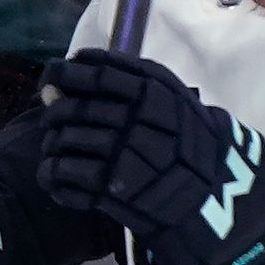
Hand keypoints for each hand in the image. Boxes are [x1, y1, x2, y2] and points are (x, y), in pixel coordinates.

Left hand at [36, 50, 264, 264]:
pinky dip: (53, 175)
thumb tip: (66, 78)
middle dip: (55, 113)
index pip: (95, 71)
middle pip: (73, 107)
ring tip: (56, 150)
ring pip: (63, 140)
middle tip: (54, 120)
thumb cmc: (188, 141)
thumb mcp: (170, 97)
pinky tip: (56, 177)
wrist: (212, 193)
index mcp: (150, 90)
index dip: (66, 72)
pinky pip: (64, 175)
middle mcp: (133, 119)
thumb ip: (126, 82)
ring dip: (52, 144)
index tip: (55, 77)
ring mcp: (121, 154)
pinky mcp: (111, 188)